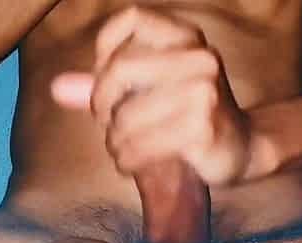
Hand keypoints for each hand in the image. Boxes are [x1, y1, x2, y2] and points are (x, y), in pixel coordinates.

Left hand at [52, 6, 261, 185]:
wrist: (244, 148)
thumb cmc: (192, 117)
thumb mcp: (154, 92)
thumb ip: (108, 87)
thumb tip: (58, 88)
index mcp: (187, 37)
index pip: (131, 19)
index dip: (104, 49)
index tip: (104, 79)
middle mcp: (199, 58)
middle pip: (120, 68)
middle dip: (101, 102)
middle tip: (106, 123)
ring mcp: (204, 92)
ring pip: (126, 116)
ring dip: (114, 142)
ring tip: (121, 150)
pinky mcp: (202, 128)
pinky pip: (141, 145)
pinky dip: (127, 160)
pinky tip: (130, 164)